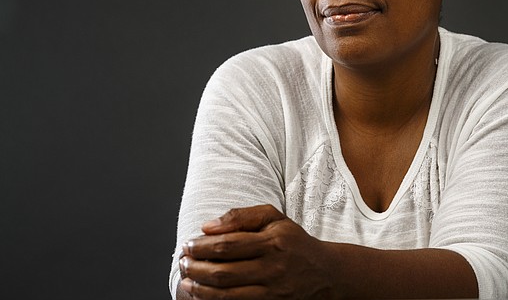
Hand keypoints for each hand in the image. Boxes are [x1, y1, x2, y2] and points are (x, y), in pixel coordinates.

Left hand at [179, 205, 336, 298]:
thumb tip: (207, 226)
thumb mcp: (274, 218)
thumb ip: (241, 216)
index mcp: (273, 242)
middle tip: (182, 263)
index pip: (227, 245)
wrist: (325, 274)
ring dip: (199, 289)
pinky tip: (203, 295)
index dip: (201, 246)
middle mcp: (273, 268)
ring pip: (226, 296)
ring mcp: (272, 293)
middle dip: (195, 269)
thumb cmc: (294, 242)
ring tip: (187, 281)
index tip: (187, 245)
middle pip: (223, 273)